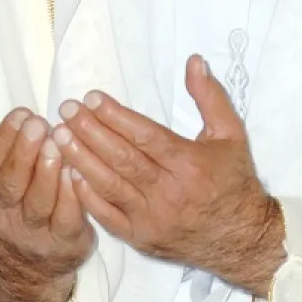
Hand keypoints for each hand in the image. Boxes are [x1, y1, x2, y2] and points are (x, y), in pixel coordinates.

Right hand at [0, 85, 93, 301]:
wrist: (29, 263)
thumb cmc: (14, 197)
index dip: (6, 138)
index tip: (22, 113)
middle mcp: (5, 211)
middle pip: (11, 184)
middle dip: (23, 153)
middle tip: (39, 124)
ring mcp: (34, 230)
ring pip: (39, 202)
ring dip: (48, 173)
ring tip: (58, 145)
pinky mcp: (63, 241)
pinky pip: (67, 219)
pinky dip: (73, 197)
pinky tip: (80, 174)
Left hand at [53, 56, 284, 296]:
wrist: (242, 240)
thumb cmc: (234, 182)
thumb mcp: (231, 134)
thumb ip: (210, 96)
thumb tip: (194, 61)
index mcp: (190, 164)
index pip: (145, 136)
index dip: (115, 116)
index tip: (91, 98)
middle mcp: (169, 192)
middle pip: (122, 158)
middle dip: (90, 131)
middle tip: (66, 110)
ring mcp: (152, 218)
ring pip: (110, 185)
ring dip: (81, 159)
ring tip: (59, 136)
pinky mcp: (141, 238)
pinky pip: (107, 217)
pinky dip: (87, 196)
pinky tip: (69, 174)